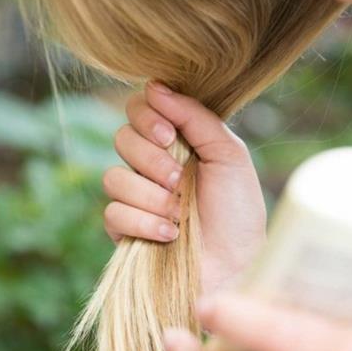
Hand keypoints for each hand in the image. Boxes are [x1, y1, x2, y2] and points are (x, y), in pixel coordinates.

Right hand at [102, 80, 266, 296]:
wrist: (238, 265)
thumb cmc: (239, 211)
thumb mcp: (229, 154)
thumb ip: (195, 116)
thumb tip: (154, 85)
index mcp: (175, 142)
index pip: (138, 109)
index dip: (147, 117)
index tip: (170, 136)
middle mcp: (151, 165)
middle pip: (121, 138)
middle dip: (151, 159)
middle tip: (179, 179)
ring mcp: (135, 199)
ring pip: (113, 178)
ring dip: (150, 195)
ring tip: (179, 213)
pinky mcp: (125, 231)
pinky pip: (113, 213)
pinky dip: (143, 222)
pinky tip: (170, 234)